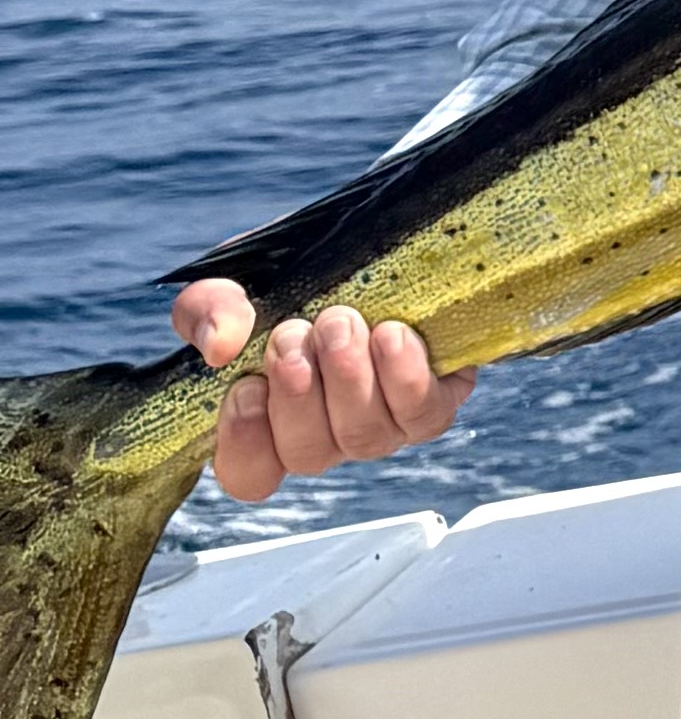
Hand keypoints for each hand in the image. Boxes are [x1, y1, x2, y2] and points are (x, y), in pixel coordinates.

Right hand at [170, 279, 480, 506]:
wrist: (375, 245)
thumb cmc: (294, 277)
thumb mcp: (238, 285)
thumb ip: (209, 311)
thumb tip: (220, 347)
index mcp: (272, 420)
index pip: (249, 474)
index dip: (244, 444)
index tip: (245, 388)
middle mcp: (328, 433)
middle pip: (307, 453)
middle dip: (297, 395)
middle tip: (294, 336)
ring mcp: (382, 423)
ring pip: (364, 436)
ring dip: (348, 378)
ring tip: (341, 324)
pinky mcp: (433, 400)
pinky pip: (423, 416)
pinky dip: (405, 377)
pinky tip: (391, 336)